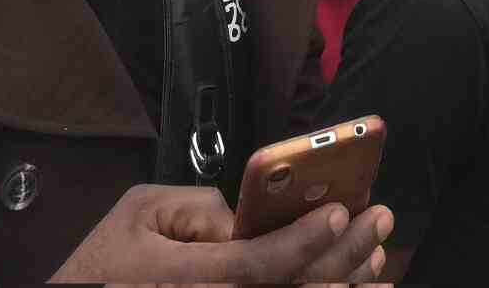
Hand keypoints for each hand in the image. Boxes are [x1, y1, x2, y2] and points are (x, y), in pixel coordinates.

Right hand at [48, 184, 392, 284]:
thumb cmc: (108, 256)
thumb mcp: (142, 209)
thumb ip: (199, 208)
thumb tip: (249, 220)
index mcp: (188, 277)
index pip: (257, 262)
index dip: (303, 239)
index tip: (339, 211)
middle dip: (342, 259)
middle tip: (379, 222)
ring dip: (342, 286)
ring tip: (380, 262)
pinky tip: (348, 287)